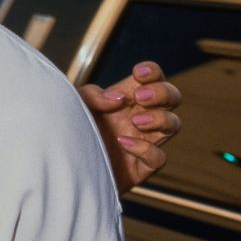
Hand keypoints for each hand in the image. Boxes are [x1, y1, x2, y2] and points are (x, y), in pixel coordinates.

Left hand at [79, 61, 180, 195]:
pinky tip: (123, 142)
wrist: (66, 168)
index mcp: (126, 98)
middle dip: (162, 92)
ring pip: (173, 124)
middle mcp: (139, 116)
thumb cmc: (72, 132)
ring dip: (159, 119)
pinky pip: (159, 157)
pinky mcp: (142, 166)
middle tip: (139, 98)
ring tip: (135, 121)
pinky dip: (145, 148)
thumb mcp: (77, 106)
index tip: (138, 74)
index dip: (153, 71)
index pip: (152, 78)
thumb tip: (118, 99)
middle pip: (172, 97)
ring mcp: (143, 140)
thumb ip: (93, 96)